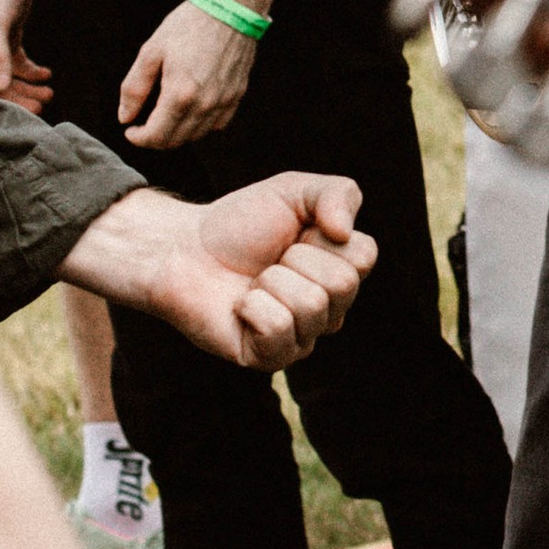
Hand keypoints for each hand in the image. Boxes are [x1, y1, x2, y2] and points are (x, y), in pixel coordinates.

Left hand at [62, 174, 374, 368]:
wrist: (184, 250)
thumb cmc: (241, 224)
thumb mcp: (294, 190)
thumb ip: (336, 194)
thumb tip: (344, 232)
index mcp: (341, 271)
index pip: (364, 256)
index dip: (323, 236)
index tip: (296, 233)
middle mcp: (329, 310)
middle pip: (342, 284)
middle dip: (296, 258)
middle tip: (269, 260)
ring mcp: (302, 338)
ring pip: (310, 305)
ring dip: (271, 281)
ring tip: (253, 282)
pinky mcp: (269, 358)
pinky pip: (278, 329)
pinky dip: (252, 307)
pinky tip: (240, 307)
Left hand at [118, 0, 259, 151]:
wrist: (230, 7)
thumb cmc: (189, 25)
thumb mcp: (151, 51)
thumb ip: (135, 88)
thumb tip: (125, 117)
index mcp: (180, 94)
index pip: (156, 136)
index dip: (138, 138)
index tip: (130, 130)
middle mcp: (204, 104)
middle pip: (176, 140)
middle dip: (155, 139)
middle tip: (144, 126)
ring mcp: (224, 101)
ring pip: (197, 136)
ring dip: (177, 134)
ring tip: (165, 118)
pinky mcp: (237, 94)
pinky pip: (218, 124)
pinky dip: (201, 126)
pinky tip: (191, 110)